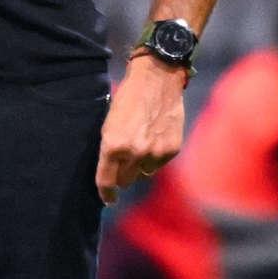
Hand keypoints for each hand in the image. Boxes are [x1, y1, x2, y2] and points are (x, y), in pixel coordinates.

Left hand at [94, 55, 188, 205]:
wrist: (157, 80)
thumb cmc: (127, 99)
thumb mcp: (109, 124)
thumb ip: (109, 150)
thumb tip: (111, 172)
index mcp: (113, 146)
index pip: (107, 181)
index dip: (106, 193)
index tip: (108, 199)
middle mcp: (135, 153)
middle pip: (126, 181)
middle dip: (122, 175)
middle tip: (123, 163)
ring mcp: (155, 153)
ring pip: (144, 174)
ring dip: (140, 166)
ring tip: (141, 144)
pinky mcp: (171, 149)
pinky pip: (159, 164)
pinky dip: (155, 156)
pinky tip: (154, 138)